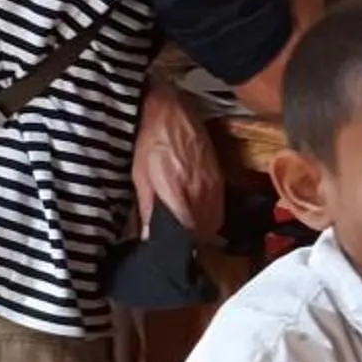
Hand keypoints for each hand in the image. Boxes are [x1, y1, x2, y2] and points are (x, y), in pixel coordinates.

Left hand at [132, 84, 224, 237]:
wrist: (169, 111)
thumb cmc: (150, 143)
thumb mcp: (141, 178)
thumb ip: (147, 210)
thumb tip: (148, 236)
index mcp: (182, 197)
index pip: (191, 236)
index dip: (185, 247)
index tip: (176, 250)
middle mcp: (203, 194)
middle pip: (207, 231)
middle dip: (196, 240)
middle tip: (182, 241)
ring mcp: (214, 184)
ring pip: (216, 219)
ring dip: (205, 227)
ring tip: (189, 227)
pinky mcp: (219, 174)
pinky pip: (220, 203)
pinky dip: (210, 211)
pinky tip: (197, 207)